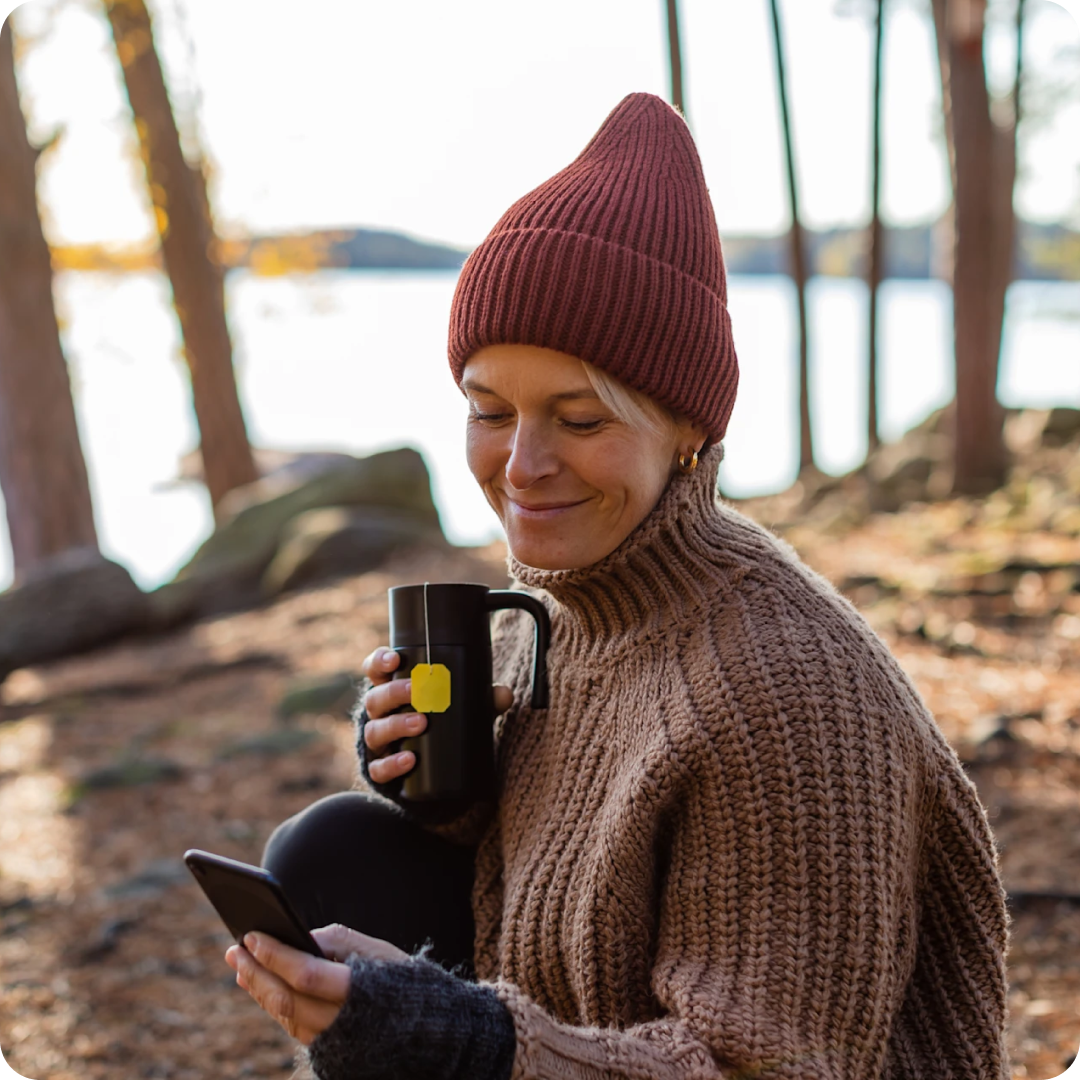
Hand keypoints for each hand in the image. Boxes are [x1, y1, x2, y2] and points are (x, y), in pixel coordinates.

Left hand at [224, 925, 408, 1044]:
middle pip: (286, 999)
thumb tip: (300, 937)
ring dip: (259, 991)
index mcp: (359, 992)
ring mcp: (334, 1045)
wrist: (432, 1032)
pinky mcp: (330, 1056)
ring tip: (242, 966)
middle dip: (256, 973)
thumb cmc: (406, 982)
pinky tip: (264, 989)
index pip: (305, 973)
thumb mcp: (380, 952)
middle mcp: (342, 1024)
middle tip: (235, 950)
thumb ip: (339, 941)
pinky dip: (275, 1007)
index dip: (275, 954)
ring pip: (285, 1018)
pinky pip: (294, 1029)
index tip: (251, 935)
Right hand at [359, 646, 512, 784]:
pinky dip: (393, 764)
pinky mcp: (380, 771)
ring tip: (420, 723)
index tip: (395, 658)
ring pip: (375, 730)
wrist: (432, 774)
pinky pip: (379, 769)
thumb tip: (504, 695)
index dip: (380, 661)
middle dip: (394, 692)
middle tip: (418, 691)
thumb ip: (481, 700)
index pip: (377, 671)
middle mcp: (381, 715)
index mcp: (394, 693)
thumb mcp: (460, 710)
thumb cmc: (441, 726)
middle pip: (376, 698)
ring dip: (396, 725)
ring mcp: (378, 744)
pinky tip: (410, 760)